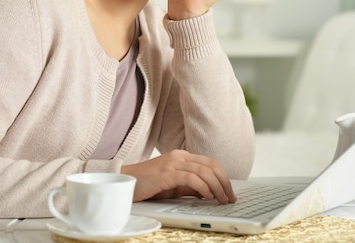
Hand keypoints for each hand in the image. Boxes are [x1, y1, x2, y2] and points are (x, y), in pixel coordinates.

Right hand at [120, 149, 235, 203]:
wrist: (125, 182)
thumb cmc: (148, 184)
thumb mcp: (174, 185)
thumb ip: (190, 186)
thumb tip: (209, 193)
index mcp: (183, 156)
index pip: (211, 163)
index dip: (224, 177)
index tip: (229, 192)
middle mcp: (180, 156)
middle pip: (211, 165)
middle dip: (224, 183)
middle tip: (230, 198)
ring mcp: (173, 163)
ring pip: (204, 171)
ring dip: (217, 187)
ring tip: (221, 199)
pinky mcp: (166, 174)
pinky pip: (191, 178)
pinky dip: (202, 187)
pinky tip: (206, 196)